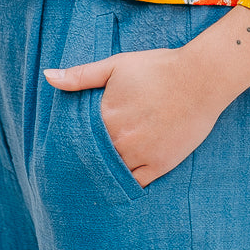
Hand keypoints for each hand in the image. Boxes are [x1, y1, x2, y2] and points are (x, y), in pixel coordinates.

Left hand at [44, 47, 224, 187]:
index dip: (71, 141)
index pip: (77, 137)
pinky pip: (135, 183)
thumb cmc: (158, 68)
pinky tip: (117, 181)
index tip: (60, 148)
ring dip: (102, 173)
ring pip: (111, 173)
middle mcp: (120, 140)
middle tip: (68, 170)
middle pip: (93, 158)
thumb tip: (48, 76)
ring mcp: (141, 155)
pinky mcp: (160, 165)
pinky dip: (124, 183)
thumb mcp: (116, 65)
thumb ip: (81, 75)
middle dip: (84, 160)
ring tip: (91, 176)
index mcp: (106, 116)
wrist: (201, 78)